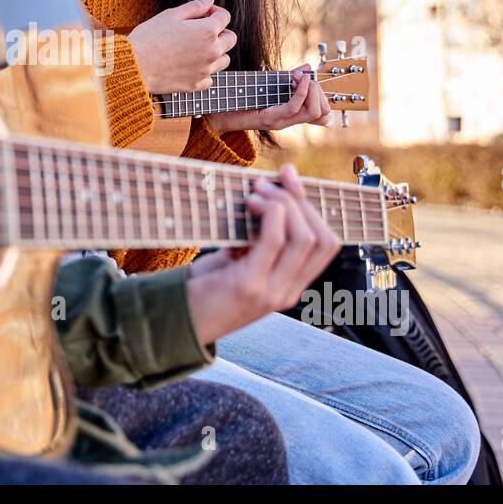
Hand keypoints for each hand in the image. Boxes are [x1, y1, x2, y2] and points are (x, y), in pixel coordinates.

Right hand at [127, 0, 235, 92]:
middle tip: (202, 31)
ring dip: (216, 52)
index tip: (203, 13)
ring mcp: (205, 70)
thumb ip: (195, 7)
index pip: (225, 17)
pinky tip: (190, 66)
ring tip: (197, 49)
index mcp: (207, 31)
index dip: (214, 11)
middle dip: (220, 32)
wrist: (134, 66)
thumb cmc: (149, 38)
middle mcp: (211, 51)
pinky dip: (204, 72)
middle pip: (231, 39)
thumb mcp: (171, 16)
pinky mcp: (196, 85)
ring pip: (224, 60)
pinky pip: (210, 78)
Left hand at [185, 164, 339, 343]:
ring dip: (283, 203)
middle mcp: (288, 292)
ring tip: (256, 192)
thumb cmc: (204, 288)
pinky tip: (251, 204)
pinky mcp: (249, 286)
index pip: (326, 245)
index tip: (289, 181)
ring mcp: (272, 292)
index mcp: (290, 287)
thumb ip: (258, 239)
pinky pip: (275, 241)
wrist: (176, 322)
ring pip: (304, 237)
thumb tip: (268, 194)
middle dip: (299, 201)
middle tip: (267, 185)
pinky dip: (269, 214)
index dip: (312, 208)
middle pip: (323, 239)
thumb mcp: (238, 261)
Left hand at [208, 64, 331, 132]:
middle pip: (322, 112)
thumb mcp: (268, 84)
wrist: (216, 113)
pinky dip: (300, 92)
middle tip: (303, 77)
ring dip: (312, 90)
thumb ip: (287, 79)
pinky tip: (298, 80)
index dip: (323, 95)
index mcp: (289, 115)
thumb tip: (307, 68)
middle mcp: (288, 121)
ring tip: (299, 78)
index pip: (322, 114)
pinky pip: (293, 108)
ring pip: (313, 111)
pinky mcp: (269, 119)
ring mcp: (280, 122)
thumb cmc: (239, 98)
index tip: (308, 77)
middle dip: (319, 90)